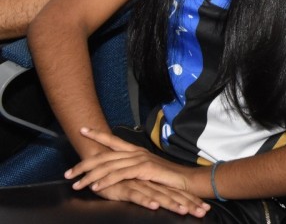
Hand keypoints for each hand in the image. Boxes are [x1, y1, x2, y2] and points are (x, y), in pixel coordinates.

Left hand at [65, 127, 209, 215]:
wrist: (185, 180)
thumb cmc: (167, 177)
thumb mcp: (147, 170)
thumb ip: (133, 168)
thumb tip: (120, 172)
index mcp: (136, 151)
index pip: (113, 140)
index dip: (97, 135)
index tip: (82, 130)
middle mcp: (136, 152)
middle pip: (104, 155)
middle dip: (84, 164)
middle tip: (68, 173)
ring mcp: (140, 160)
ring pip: (108, 166)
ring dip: (90, 176)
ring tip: (76, 184)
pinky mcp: (143, 170)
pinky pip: (119, 175)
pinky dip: (106, 181)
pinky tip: (95, 187)